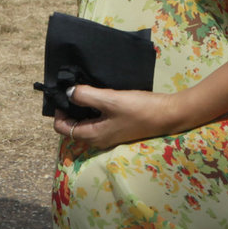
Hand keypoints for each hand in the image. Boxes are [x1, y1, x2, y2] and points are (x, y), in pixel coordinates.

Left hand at [52, 86, 182, 149]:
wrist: (168, 114)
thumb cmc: (139, 109)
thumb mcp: (110, 99)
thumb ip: (86, 96)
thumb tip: (68, 92)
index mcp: (93, 136)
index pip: (63, 129)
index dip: (59, 112)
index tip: (63, 94)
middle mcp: (98, 139)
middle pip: (73, 126)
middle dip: (69, 109)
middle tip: (72, 89)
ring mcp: (108, 134)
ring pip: (85, 121)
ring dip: (81, 107)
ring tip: (84, 89)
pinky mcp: (117, 126)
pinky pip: (97, 118)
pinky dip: (93, 108)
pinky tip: (98, 94)